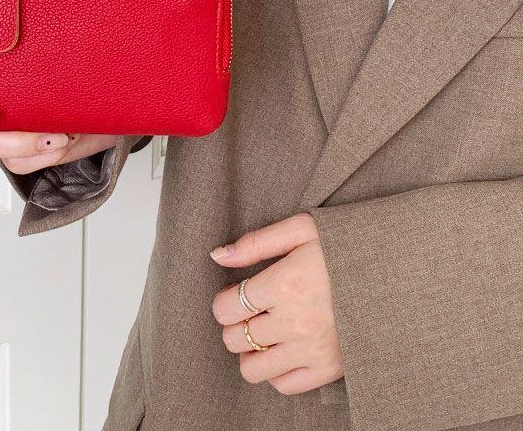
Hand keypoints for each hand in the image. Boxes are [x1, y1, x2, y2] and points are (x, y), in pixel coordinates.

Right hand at [0, 38, 119, 172]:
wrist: (116, 106)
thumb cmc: (87, 73)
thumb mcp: (70, 52)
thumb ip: (44, 52)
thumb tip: (28, 60)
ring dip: (10, 142)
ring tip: (53, 135)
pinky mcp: (15, 152)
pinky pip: (12, 162)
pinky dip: (36, 155)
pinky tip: (61, 142)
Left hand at [210, 213, 342, 394]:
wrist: (395, 272)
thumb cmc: (345, 246)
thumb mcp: (302, 230)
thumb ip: (256, 243)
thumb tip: (218, 255)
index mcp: (285, 284)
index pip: (226, 308)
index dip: (223, 301)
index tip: (235, 294)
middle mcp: (296, 322)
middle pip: (234, 338)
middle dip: (235, 324)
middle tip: (251, 311)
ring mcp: (313, 350)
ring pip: (252, 369)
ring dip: (250, 350)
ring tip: (264, 331)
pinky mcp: (330, 369)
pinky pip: (284, 385)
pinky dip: (276, 369)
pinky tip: (285, 347)